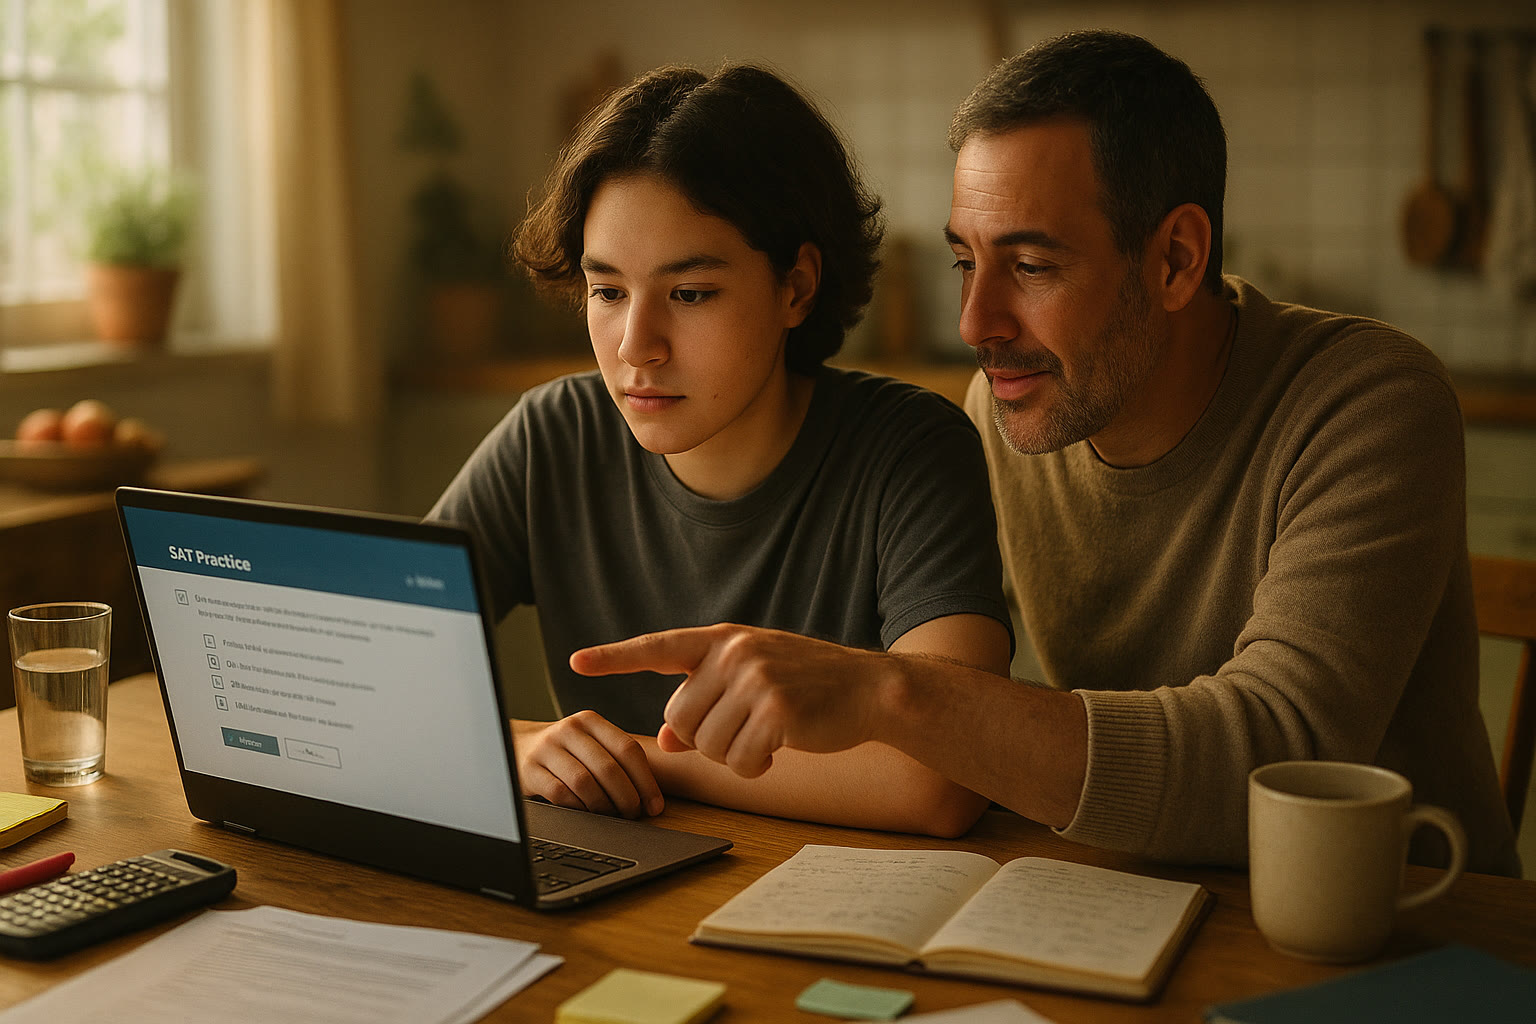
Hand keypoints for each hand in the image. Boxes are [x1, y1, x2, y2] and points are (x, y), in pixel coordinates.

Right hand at [514, 711, 663, 817]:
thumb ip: (616, 759)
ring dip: (604, 806)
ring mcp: (547, 749)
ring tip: (612, 816)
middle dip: (627, 798)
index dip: (646, 781)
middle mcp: (569, 730)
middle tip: (633, 815)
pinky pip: (561, 795)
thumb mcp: (590, 743)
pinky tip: (587, 814)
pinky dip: (579, 808)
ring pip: (585, 783)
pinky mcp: (530, 770)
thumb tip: (650, 797)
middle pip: (608, 768)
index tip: (655, 805)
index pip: (628, 749)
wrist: (518, 748)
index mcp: (590, 721)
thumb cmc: (566, 752)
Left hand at [570, 624, 888, 778]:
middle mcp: (735, 653)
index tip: (577, 663)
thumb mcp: (752, 683)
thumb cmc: (808, 687)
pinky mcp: (776, 711)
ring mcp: (756, 680)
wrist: (870, 689)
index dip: (615, 657)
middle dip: (704, 738)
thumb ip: (706, 701)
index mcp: (723, 642)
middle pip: (678, 718)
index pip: (659, 646)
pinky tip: (779, 750)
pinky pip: (738, 760)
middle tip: (742, 732)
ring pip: (705, 745)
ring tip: (766, 737)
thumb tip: (663, 738)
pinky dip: (754, 767)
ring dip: (732, 756)